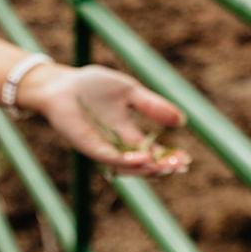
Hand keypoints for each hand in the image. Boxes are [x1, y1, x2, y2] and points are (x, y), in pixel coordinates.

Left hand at [19, 63, 190, 176]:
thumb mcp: (130, 92)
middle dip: (162, 166)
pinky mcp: (88, 145)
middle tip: (179, 166)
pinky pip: (108, 156)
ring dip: (146, 168)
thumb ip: (152, 105)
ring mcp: (103, 148)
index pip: (153, 152)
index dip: (169, 157)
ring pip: (127, 166)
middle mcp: (117, 146)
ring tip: (164, 165)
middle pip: (143, 164)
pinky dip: (124, 160)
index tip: (186, 159)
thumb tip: (181, 120)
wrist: (63, 83)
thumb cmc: (94, 86)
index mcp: (129, 135)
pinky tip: (140, 158)